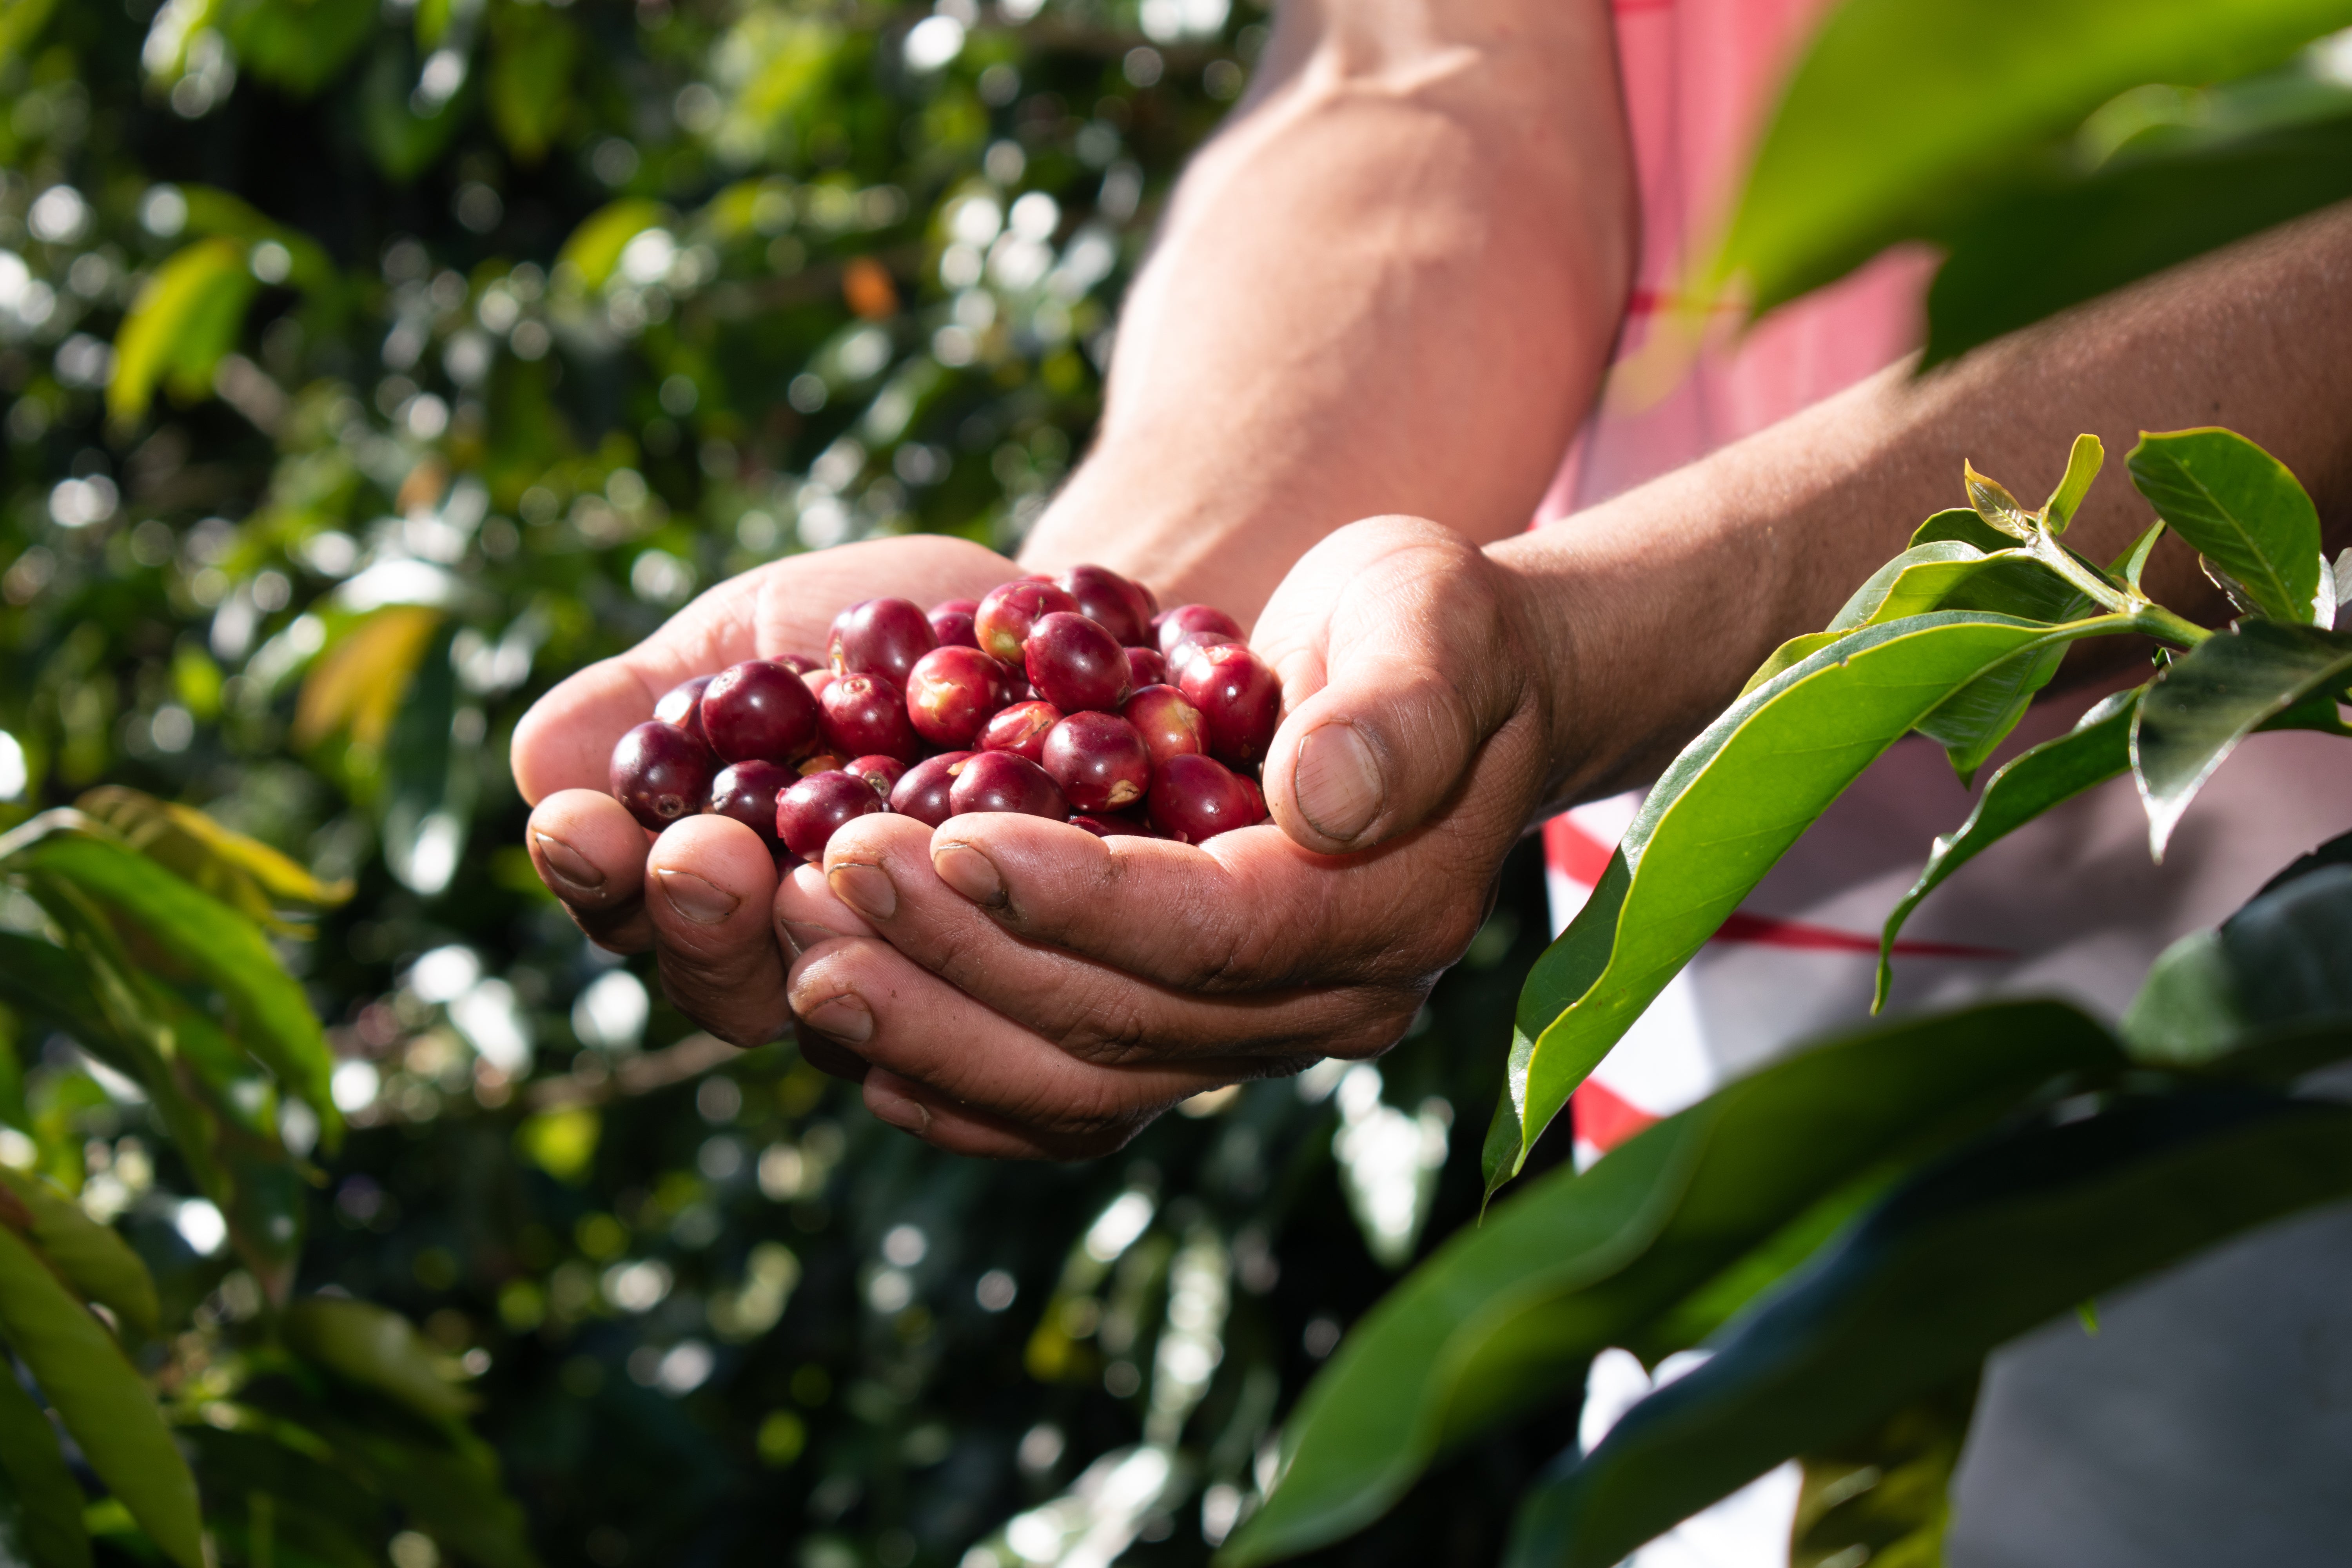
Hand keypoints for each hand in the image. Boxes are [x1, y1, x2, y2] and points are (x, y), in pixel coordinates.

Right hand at [511, 535, 1018, 1068]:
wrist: (1063, 631)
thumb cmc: (881, 633)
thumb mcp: (753, 635)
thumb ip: (652, 699)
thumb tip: (544, 765)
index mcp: (716, 885)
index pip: (629, 909)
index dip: (595, 875)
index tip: (579, 822)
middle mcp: (808, 957)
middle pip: (728, 985)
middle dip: (703, 921)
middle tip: (704, 858)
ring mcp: (922, 983)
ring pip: (858, 1011)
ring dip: (832, 944)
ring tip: (822, 875)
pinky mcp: (1040, 981)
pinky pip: (1001, 986)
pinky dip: (983, 930)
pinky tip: (971, 874)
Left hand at [777, 516, 1566, 1157]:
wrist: (1446, 693)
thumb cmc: (1433, 629)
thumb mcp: (1436, 620)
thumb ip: (1398, 710)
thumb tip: (1324, 797)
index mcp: (1384, 912)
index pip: (1210, 932)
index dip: (1074, 897)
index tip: (943, 837)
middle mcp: (1322, 1006)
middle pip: (1120, 1019)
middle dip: (959, 954)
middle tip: (819, 881)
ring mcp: (1253, 1037)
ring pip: (1076, 1080)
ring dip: (928, 1025)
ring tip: (800, 951)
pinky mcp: (1191, 1035)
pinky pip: (1068, 1099)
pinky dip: (957, 1081)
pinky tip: (853, 1040)